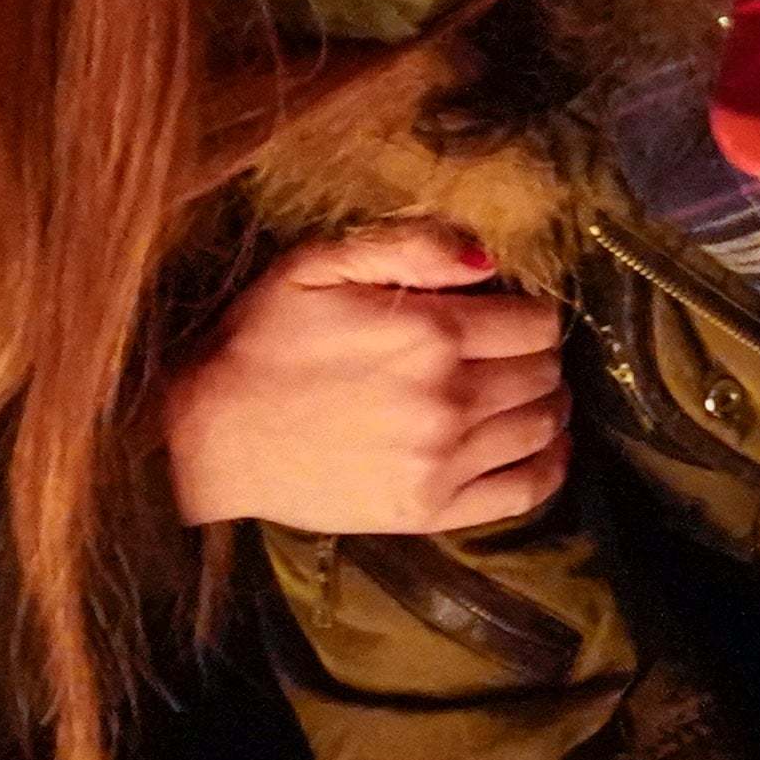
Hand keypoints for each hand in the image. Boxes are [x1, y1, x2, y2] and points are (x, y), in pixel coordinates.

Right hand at [162, 222, 571, 531]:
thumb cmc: (258, 342)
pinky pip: (526, 490)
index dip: (531, 313)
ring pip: (543, 426)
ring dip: (545, 405)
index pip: (538, 323)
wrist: (209, 437)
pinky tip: (543, 448)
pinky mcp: (432, 510)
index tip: (507, 316)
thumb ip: (410, 249)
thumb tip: (490, 258)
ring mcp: (445, 460)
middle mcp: (451, 398)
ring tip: (522, 395)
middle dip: (537, 357)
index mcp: (431, 333)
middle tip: (510, 355)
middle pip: (544, 373)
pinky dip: (549, 466)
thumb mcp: (317, 267)